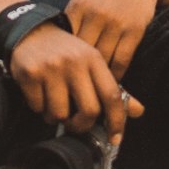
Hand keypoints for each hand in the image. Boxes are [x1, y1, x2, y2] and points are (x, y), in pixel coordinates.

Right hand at [8, 21, 143, 141]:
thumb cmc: (65, 52)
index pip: (112, 95)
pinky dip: (39, 108)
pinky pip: (38, 107)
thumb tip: (138, 112)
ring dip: (56, 117)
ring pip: (60, 114)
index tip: (115, 138)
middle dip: (82, 125)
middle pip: (89, 110)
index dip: (117, 120)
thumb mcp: (91, 63)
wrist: (31, 31)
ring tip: (53, 104)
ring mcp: (51, 68)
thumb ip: (111, 88)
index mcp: (93, 59)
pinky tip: (39, 95)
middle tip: (75, 124)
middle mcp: (74, 62)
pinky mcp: (30, 74)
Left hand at [64, 0, 158, 81]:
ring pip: (103, 59)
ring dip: (98, 77)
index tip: (60, 76)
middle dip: (78, 73)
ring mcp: (115, 23)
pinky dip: (116, 74)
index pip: (66, 41)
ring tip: (93, 90)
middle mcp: (95, 15)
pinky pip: (122, 60)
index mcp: (78, 7)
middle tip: (75, 89)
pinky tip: (112, 82)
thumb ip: (71, 20)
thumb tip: (57, 49)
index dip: (62, 61)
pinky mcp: (134, 30)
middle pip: (82, 53)